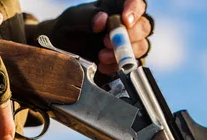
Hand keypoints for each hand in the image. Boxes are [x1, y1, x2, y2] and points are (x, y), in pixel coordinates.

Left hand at [36, 0, 152, 75]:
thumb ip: (86, 17)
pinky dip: (119, 67)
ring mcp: (129, 43)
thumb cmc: (68, 29)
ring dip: (124, 53)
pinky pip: (133, 65)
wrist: (62, 51)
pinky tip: (103, 66)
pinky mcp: (126, 61)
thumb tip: (102, 19)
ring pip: (142, 46)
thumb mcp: (71, 20)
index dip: (135, 10)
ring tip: (101, 56)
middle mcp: (127, 24)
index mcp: (116, 6)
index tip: (125, 20)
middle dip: (129, 36)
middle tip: (106, 42)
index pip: (136, 2)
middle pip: (144, 26)